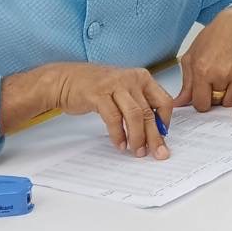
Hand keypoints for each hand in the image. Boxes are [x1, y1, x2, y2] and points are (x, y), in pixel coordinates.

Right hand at [53, 63, 175, 159]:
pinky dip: (118, 135)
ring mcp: (115, 85)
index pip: (164, 101)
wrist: (65, 79)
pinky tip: (120, 144)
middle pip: (149, 112)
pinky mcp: (98, 94)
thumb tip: (155, 130)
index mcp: (142, 77)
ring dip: (137, 137)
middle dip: (155, 136)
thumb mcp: (124, 90)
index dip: (165, 122)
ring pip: (135, 116)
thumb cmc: (97, 87)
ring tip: (137, 151)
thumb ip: (139, 104)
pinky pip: (114, 118)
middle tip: (158, 153)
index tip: (162, 137)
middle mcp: (131, 79)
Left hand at [173, 6, 231, 120]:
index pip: (199, 103)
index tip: (201, 97)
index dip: (199, 102)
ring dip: (225, 97)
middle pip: (213, 103)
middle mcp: (218, 74)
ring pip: (228, 102)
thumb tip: (179, 103)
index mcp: (201, 69)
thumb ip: (186, 82)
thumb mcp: (192, 56)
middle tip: (212, 86)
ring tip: (224, 82)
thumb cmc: (213, 37)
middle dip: (212, 99)